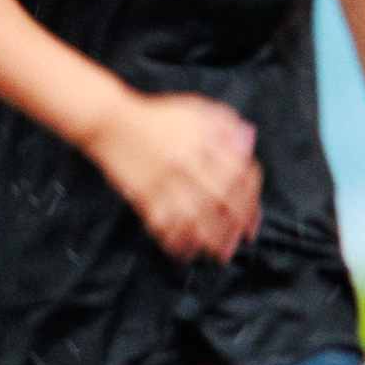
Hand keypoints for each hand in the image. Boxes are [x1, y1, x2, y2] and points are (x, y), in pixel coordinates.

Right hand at [89, 91, 262, 261]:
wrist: (111, 122)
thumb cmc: (159, 117)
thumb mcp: (197, 110)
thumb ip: (226, 124)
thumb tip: (250, 141)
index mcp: (206, 141)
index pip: (239, 173)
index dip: (251, 199)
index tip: (253, 218)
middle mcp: (188, 162)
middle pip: (220, 198)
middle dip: (235, 224)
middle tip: (242, 241)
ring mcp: (164, 179)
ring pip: (193, 214)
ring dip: (209, 238)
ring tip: (219, 253)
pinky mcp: (142, 193)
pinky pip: (161, 220)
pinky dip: (175, 237)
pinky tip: (185, 251)